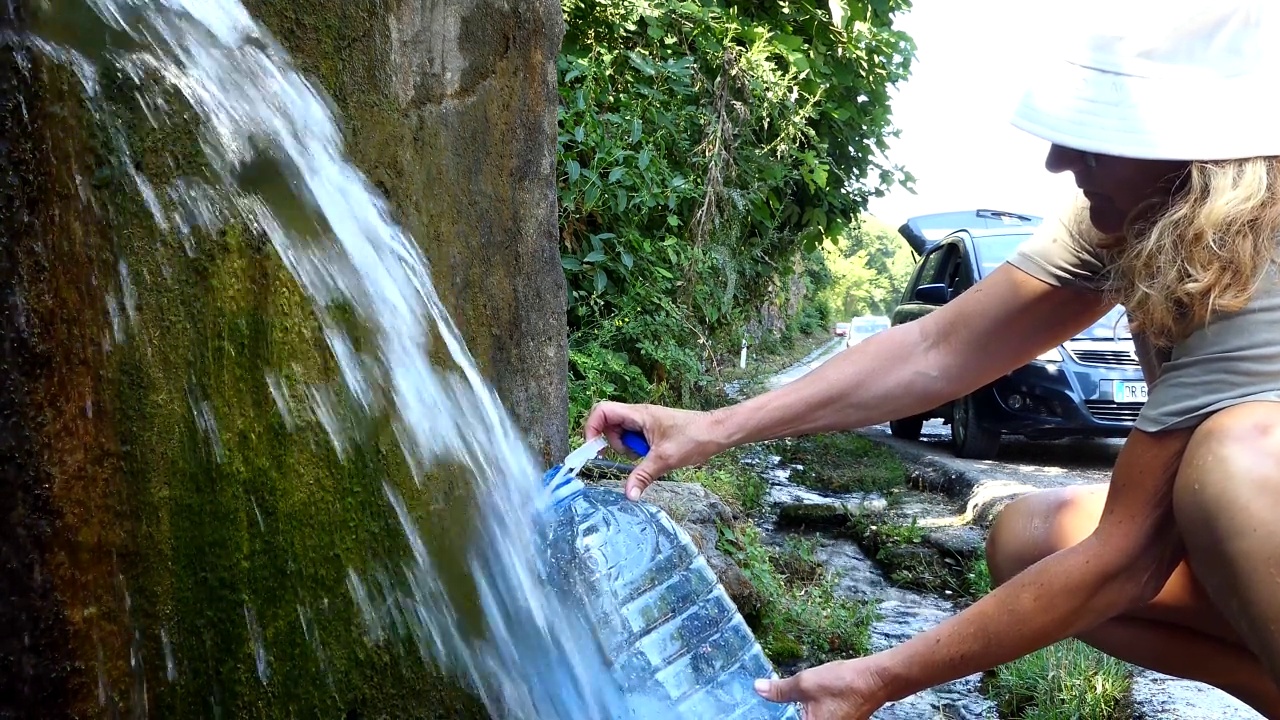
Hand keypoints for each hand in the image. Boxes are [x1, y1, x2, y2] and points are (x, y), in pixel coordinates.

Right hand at [583, 401, 722, 499]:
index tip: (595, 449)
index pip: (602, 411)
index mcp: (638, 414)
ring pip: (621, 433)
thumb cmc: (694, 438)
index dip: (592, 427)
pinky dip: (637, 449)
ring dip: (626, 448)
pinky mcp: (653, 430)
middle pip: (609, 424)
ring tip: (646, 456)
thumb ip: (643, 476)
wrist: (717, 433)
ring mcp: (646, 422)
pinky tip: (652, 456)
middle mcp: (639, 415)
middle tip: (630, 455)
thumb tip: (628, 495)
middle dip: (613, 443)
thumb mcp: (665, 460)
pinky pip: (634, 438)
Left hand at [754, 658, 891, 719]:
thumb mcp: (805, 684)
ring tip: (779, 707)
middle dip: (783, 714)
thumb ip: (780, 690)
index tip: (754, 712)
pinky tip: (798, 705)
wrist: (876, 680)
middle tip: (766, 707)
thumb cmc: (842, 683)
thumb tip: (758, 689)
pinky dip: (806, 713)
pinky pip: (815, 719)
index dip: (773, 717)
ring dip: (793, 713)